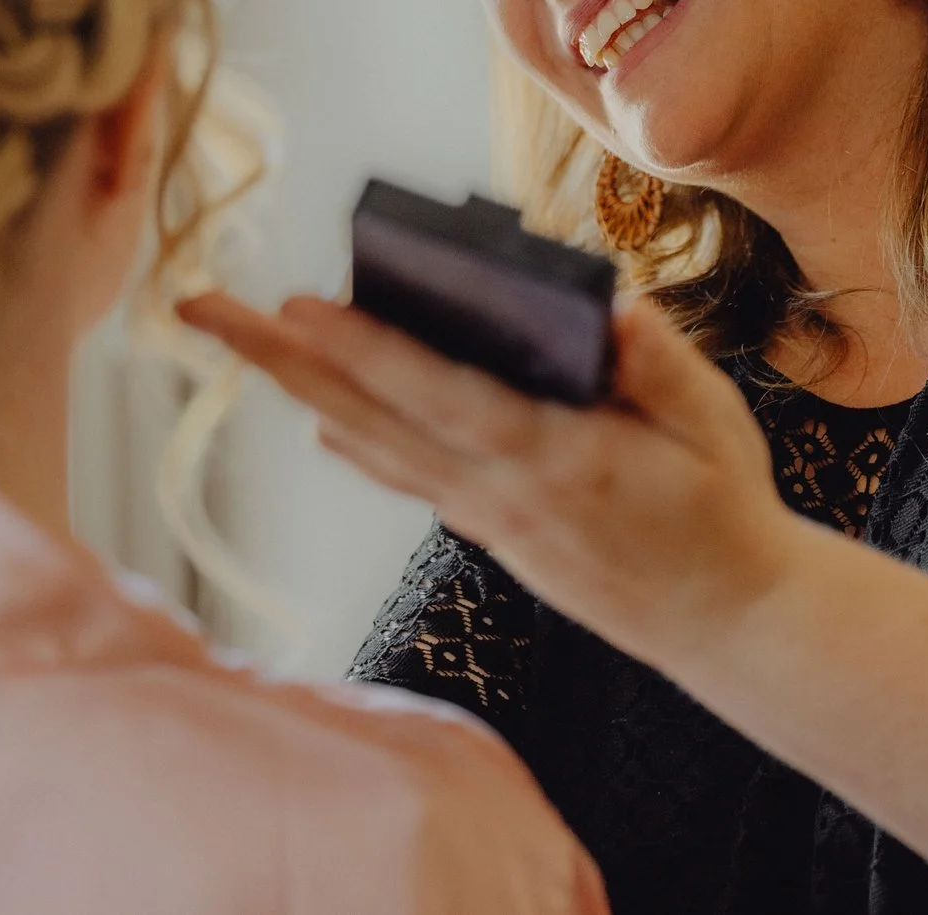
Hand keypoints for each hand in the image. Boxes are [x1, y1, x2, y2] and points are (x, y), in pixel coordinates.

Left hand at [178, 293, 800, 666]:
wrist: (726, 621)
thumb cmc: (722, 510)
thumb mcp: (713, 423)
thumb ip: (657, 363)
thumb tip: (605, 306)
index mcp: (556, 458)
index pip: (439, 396)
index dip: (366, 350)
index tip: (298, 305)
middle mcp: (500, 494)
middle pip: (370, 417)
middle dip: (280, 359)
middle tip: (201, 306)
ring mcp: (488, 520)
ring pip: (376, 447)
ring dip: (301, 390)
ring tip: (240, 341)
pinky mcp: (492, 532)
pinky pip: (409, 479)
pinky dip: (360, 445)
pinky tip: (323, 417)